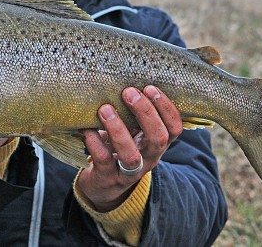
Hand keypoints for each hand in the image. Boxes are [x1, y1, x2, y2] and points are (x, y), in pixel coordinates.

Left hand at [77, 85, 182, 211]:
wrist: (102, 185)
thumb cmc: (118, 147)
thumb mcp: (132, 131)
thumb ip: (133, 112)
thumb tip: (125, 76)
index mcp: (157, 143)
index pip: (175, 128)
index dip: (166, 108)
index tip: (150, 87)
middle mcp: (148, 158)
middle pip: (158, 138)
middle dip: (146, 113)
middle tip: (129, 91)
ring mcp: (128, 171)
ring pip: (130, 154)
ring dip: (118, 129)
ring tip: (105, 108)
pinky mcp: (107, 178)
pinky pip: (103, 160)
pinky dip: (94, 142)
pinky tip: (86, 128)